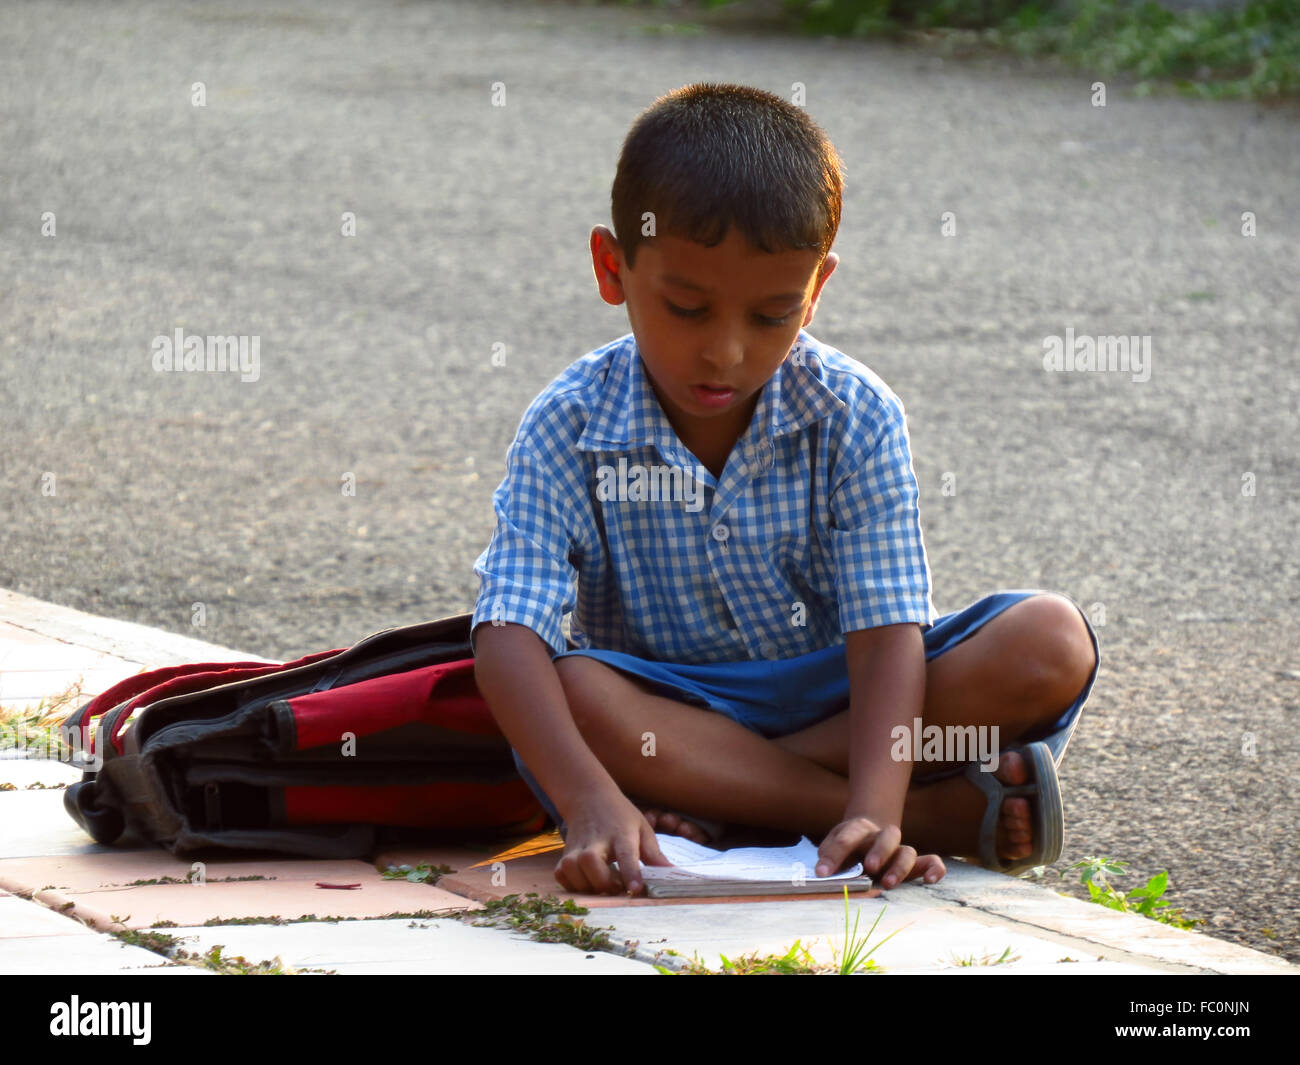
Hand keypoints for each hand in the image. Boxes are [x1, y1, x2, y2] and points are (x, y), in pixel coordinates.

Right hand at [554, 794, 671, 895]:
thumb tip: (671, 874)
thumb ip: (654, 854)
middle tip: (617, 887)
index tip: (635, 890)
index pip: (626, 855)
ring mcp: (577, 846)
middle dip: (602, 882)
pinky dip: (572, 883)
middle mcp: (596, 840)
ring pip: (572, 869)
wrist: (589, 798)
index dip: (630, 873)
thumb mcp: (642, 828)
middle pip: (591, 862)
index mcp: (621, 833)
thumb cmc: (621, 816)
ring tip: (602, 885)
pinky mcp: (565, 853)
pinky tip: (587, 882)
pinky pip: (561, 874)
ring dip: (587, 885)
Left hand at [815, 816, 945, 888]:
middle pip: (887, 836)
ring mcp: (898, 849)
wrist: (867, 834)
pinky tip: (931, 879)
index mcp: (859, 828)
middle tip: (870, 867)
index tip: (822, 872)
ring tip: (888, 883)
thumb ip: (828, 856)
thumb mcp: (832, 845)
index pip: (848, 836)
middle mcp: (882, 836)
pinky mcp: (914, 863)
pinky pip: (930, 861)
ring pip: (908, 851)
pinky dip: (934, 868)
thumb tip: (822, 873)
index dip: (834, 853)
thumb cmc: (847, 846)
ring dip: (900, 866)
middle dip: (880, 851)